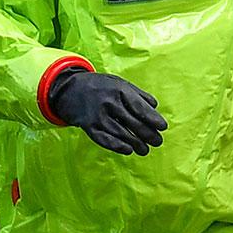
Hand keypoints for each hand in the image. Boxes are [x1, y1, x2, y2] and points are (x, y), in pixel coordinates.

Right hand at [48, 69, 166, 155]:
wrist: (70, 89)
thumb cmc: (100, 86)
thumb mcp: (119, 82)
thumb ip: (137, 94)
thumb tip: (155, 107)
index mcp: (118, 89)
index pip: (139, 107)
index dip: (152, 119)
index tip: (163, 127)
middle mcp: (108, 102)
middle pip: (133, 122)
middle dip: (148, 134)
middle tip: (157, 142)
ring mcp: (97, 115)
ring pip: (121, 133)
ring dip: (136, 144)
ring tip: (145, 150)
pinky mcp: (89, 126)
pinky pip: (105, 139)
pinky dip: (117, 146)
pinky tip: (128, 150)